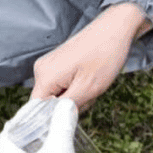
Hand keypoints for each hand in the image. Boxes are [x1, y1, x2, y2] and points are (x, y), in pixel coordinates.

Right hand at [31, 3, 149, 109]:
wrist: (115, 28)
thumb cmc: (104, 54)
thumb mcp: (88, 88)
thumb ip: (67, 108)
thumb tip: (53, 124)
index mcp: (45, 76)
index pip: (37, 110)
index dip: (54, 118)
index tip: (73, 115)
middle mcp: (41, 69)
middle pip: (48, 103)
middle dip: (70, 105)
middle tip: (89, 94)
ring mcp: (49, 64)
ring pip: (58, 95)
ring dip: (76, 96)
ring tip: (91, 83)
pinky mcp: (58, 62)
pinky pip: (62, 85)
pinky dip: (77, 87)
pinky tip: (89, 78)